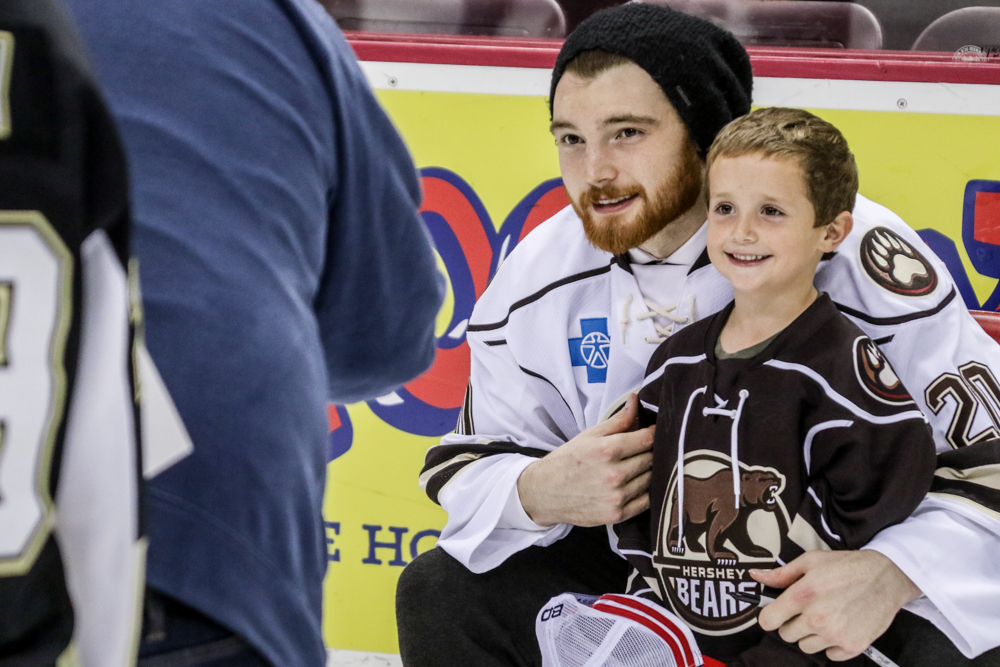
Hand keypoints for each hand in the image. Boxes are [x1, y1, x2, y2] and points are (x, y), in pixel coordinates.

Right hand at [517, 394, 653, 526]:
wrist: (544, 492)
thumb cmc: (567, 461)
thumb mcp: (589, 435)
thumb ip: (617, 420)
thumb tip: (636, 400)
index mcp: (607, 450)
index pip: (647, 439)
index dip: (654, 434)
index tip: (653, 433)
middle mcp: (614, 474)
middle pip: (651, 459)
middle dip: (651, 453)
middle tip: (643, 451)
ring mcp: (617, 497)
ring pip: (651, 480)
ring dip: (649, 472)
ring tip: (638, 467)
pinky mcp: (617, 514)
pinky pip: (647, 501)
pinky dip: (647, 492)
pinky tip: (636, 485)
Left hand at [751, 550, 920, 660]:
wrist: (886, 577)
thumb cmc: (846, 566)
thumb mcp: (811, 561)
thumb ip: (781, 574)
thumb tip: (756, 576)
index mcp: (802, 595)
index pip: (768, 621)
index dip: (771, 616)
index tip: (777, 613)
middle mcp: (816, 618)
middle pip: (786, 635)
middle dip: (793, 623)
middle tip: (808, 610)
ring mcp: (835, 635)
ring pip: (806, 646)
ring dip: (811, 635)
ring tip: (826, 616)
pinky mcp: (852, 646)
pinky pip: (829, 655)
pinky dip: (832, 644)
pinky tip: (840, 626)